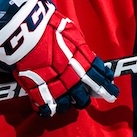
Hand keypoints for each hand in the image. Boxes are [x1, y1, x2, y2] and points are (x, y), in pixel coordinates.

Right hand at [0, 0, 118, 117]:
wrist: (25, 32)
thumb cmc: (47, 26)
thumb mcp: (70, 32)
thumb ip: (81, 48)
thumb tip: (89, 56)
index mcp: (82, 60)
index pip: (99, 76)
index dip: (106, 84)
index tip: (111, 90)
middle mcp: (73, 76)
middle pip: (86, 95)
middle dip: (87, 97)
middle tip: (87, 98)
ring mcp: (56, 85)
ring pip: (69, 103)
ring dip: (71, 103)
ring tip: (70, 103)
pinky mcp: (38, 90)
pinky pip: (47, 106)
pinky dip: (49, 110)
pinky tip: (51, 110)